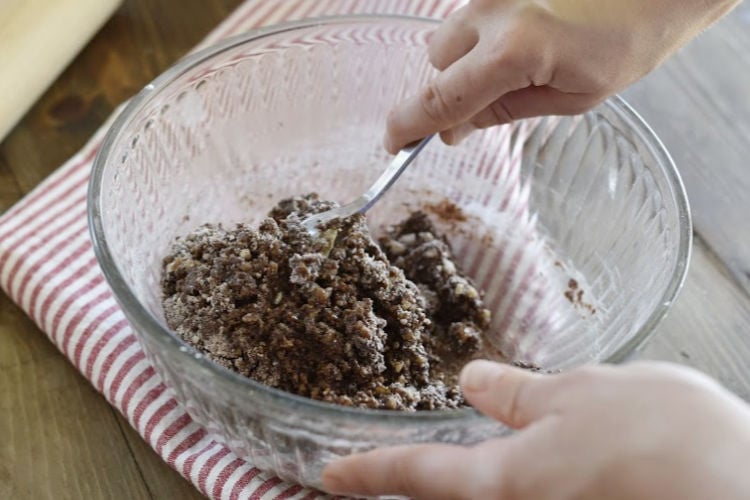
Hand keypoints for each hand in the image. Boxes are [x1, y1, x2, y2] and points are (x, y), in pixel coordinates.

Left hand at [322, 360, 749, 498]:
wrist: (744, 491)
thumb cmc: (663, 438)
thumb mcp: (578, 395)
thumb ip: (516, 395)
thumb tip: (471, 383)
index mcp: (502, 483)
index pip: (414, 475)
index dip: (367, 473)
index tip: (330, 477)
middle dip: (402, 489)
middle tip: (369, 478)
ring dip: (450, 484)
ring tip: (433, 468)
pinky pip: (526, 498)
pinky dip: (502, 484)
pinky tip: (513, 463)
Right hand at [385, 0, 739, 151]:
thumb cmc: (629, 40)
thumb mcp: (571, 98)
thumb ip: (502, 113)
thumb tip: (453, 130)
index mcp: (513, 52)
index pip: (439, 99)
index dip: (408, 126)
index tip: (394, 144)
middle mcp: (491, 13)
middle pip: (435, 64)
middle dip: (449, 90)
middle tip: (483, 106)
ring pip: (447, 38)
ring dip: (464, 62)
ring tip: (514, 65)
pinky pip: (468, 17)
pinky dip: (479, 38)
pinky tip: (518, 41)